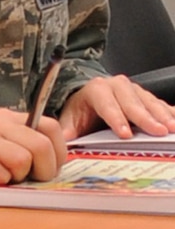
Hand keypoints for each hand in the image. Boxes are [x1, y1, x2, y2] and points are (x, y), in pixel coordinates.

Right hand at [0, 110, 66, 198]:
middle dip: (42, 171)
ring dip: (15, 178)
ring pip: (22, 160)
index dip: (58, 153)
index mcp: (6, 118)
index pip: (51, 126)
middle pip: (41, 145)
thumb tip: (55, 163)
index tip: (47, 170)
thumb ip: (20, 149)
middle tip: (27, 181)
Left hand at [59, 75, 174, 141]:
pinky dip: (170, 112)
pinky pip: (160, 103)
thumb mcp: (70, 119)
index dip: (116, 120)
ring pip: (149, 102)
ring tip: (172, 128)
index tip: (125, 134)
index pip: (107, 105)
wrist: (88, 98)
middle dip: (146, 118)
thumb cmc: (80, 110)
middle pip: (133, 102)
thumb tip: (63, 143)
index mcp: (96, 89)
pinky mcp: (146, 96)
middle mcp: (117, 85)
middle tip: (158, 131)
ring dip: (162, 115)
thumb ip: (67, 131)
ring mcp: (134, 89)